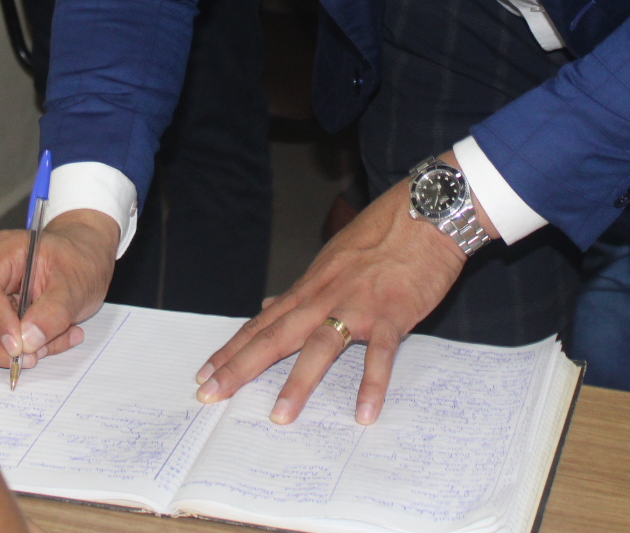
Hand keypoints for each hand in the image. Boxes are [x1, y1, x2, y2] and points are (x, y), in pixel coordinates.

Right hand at [0, 209, 118, 370]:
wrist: (83, 262)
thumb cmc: (78, 263)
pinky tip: (41, 346)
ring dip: (1, 354)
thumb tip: (28, 340)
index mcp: (3, 251)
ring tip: (45, 348)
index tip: (18, 346)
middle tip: (32, 357)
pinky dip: (6, 355)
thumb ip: (53, 312)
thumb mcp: (76, 284)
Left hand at [194, 159, 486, 425]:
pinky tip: (365, 413)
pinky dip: (372, 384)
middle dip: (241, 367)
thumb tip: (270, 305)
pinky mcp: (392, 314)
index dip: (233, 349)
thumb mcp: (331, 259)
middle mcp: (325, 297)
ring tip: (280, 416)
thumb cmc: (380, 235)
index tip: (206, 373)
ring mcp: (357, 306)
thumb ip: (301, 290)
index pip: (263, 324)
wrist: (424, 213)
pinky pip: (380, 354)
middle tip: (211, 394)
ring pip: (320, 346)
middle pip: (276, 336)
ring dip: (298, 382)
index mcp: (310, 288)